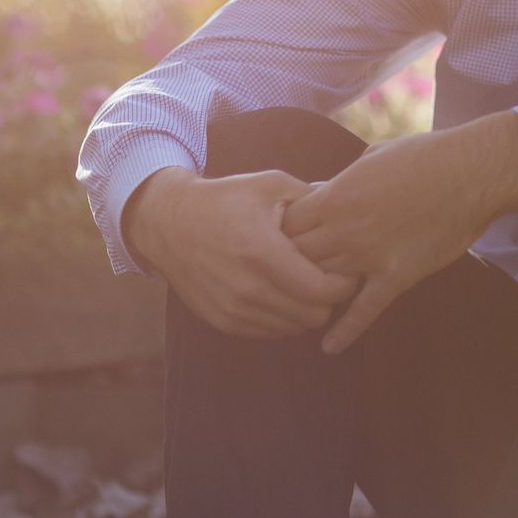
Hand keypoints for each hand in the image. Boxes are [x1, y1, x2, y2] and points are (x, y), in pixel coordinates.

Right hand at [126, 167, 360, 338]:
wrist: (170, 223)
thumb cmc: (225, 200)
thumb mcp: (269, 185)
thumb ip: (311, 197)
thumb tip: (346, 204)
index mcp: (262, 253)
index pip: (322, 292)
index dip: (343, 284)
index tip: (346, 269)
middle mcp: (247, 289)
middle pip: (313, 316)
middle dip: (327, 299)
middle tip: (326, 276)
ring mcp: (233, 310)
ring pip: (293, 328)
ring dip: (305, 309)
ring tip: (302, 282)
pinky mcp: (223, 322)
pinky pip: (270, 332)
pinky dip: (282, 317)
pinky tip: (279, 290)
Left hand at [281, 116, 517, 355]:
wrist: (471, 174)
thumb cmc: (424, 156)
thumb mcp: (372, 156)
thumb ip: (345, 178)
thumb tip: (331, 187)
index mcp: (336, 195)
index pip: (286, 224)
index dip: (279, 232)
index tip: (282, 238)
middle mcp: (345, 229)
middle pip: (295, 258)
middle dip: (287, 265)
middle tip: (286, 275)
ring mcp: (369, 256)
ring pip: (322, 285)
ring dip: (312, 293)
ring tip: (301, 305)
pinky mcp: (396, 276)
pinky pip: (364, 311)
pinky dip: (346, 331)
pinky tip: (329, 348)